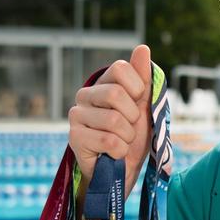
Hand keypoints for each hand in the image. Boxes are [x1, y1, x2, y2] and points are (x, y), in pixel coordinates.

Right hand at [67, 44, 151, 193]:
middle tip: (129, 128)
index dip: (137, 88)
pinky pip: (108, 140)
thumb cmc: (134, 138)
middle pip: (115, 94)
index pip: (120, 68)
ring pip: (113, 120)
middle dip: (132, 117)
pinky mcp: (74, 138)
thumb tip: (142, 48)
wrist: (123, 171)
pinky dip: (120, 150)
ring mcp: (76, 116)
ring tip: (122, 142)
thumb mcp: (145, 107)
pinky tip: (113, 153)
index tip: (138, 103)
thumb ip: (144, 78)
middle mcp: (85, 95)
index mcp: (103, 84)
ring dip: (127, 137)